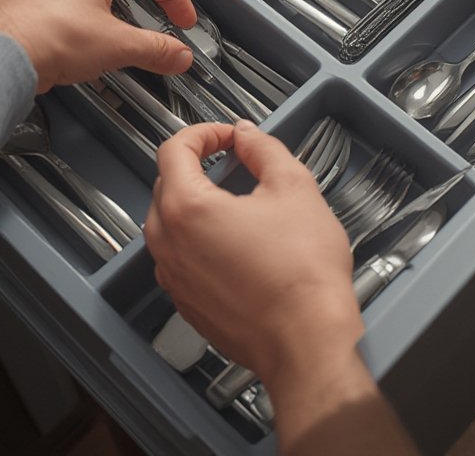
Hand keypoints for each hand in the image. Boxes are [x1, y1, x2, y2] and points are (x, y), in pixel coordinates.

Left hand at [0, 0, 194, 90]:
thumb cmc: (50, 37)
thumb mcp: (118, 46)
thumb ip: (156, 49)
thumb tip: (178, 54)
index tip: (181, 18)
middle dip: (135, 5)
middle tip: (145, 29)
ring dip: (98, 11)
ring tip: (104, 39)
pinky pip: (49, 1)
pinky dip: (66, 19)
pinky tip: (67, 42)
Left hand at [144, 121, 362, 386]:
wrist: (307, 341)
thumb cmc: (302, 273)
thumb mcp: (293, 187)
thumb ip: (264, 150)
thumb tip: (247, 136)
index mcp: (187, 208)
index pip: (174, 150)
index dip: (204, 133)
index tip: (228, 137)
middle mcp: (168, 244)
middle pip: (167, 184)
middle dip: (199, 166)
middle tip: (235, 161)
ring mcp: (174, 278)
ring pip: (170, 224)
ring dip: (197, 203)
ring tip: (239, 202)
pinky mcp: (186, 303)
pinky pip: (180, 258)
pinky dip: (200, 240)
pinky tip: (238, 243)